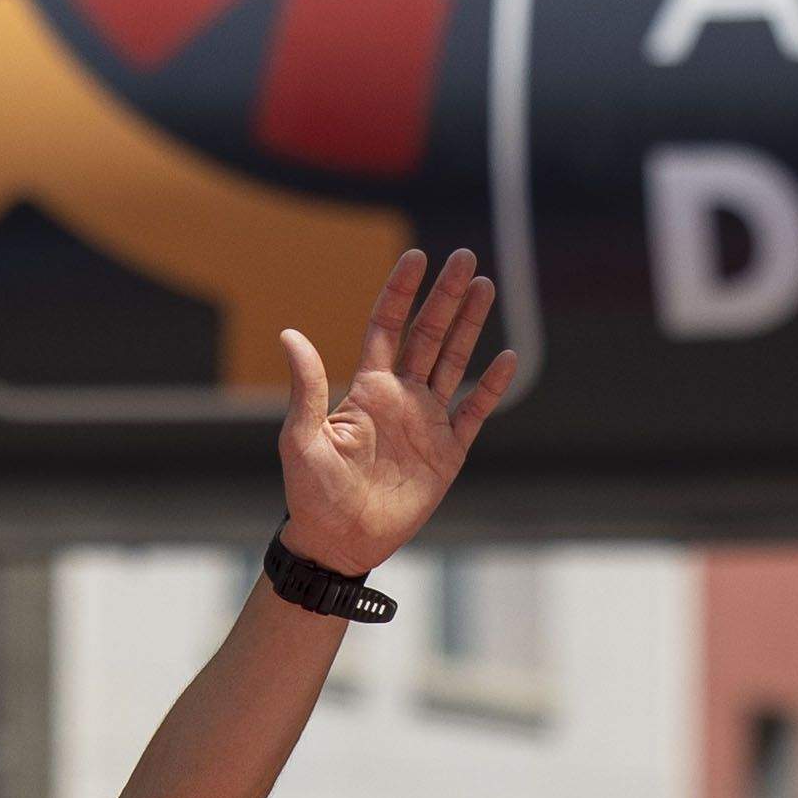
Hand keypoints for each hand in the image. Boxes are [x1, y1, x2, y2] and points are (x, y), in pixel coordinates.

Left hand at [271, 247, 526, 574]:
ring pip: (454, 361)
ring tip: (485, 285)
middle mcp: (400, 396)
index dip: (401, 291)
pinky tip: (508, 357)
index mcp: (366, 389)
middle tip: (465, 257)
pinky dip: (492, 386)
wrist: (340, 541)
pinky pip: (475, 411)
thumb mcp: (301, 438)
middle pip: (428, 334)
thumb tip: (290, 333)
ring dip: (470, 324)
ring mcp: (427, 421)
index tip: (415, 256)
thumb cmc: (311, 493)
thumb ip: (306, 386)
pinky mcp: (448, 451)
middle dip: (446, 295)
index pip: (387, 326)